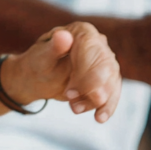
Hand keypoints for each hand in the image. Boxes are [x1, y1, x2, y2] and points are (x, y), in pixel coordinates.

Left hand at [2, 22, 120, 122]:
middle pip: (106, 65)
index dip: (86, 69)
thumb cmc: (38, 62)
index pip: (93, 48)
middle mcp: (98, 44)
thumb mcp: (42, 56)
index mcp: (83, 32)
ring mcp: (104, 61)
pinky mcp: (106, 79)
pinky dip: (107, 106)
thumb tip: (63, 36)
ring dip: (97, 99)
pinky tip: (99, 117)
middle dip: (94, 86)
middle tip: (83, 100)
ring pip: (111, 81)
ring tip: (75, 108)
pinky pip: (112, 92)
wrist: (38, 78)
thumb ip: (54, 47)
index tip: (71, 90)